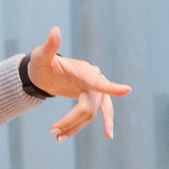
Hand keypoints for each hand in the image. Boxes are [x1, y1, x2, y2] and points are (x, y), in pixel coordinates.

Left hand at [26, 27, 131, 141]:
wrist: (43, 72)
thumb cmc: (40, 63)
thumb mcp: (41, 56)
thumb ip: (50, 45)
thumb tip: (55, 30)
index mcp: (82, 70)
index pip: (96, 81)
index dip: (111, 87)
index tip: (127, 90)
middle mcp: (92, 78)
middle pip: (89, 106)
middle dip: (72, 121)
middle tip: (52, 132)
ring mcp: (94, 88)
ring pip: (92, 113)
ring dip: (77, 127)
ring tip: (58, 137)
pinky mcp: (93, 96)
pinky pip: (101, 112)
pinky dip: (105, 122)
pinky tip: (109, 135)